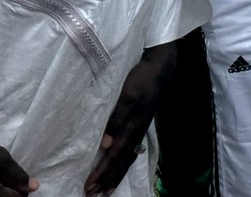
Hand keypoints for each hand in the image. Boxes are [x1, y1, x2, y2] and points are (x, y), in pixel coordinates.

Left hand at [84, 43, 175, 195]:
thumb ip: (117, 118)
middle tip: (93, 196)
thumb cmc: (143, 78)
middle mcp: (137, 132)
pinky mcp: (141, 124)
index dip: (102, 172)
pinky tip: (121, 167)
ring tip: (105, 191)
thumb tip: (105, 144)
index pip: (115, 155)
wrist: (162, 66)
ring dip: (116, 176)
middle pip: (122, 162)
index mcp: (134, 126)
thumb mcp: (128, 94)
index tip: (89, 186)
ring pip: (128, 158)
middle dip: (107, 180)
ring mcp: (141, 129)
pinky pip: (132, 150)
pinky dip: (125, 164)